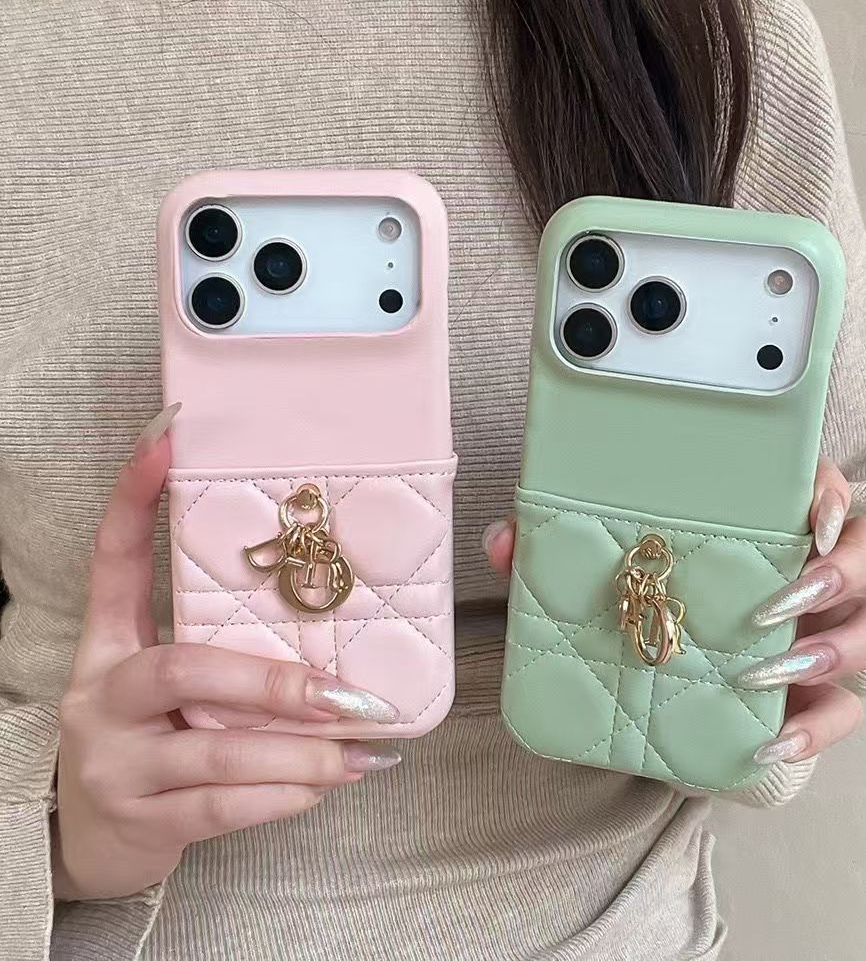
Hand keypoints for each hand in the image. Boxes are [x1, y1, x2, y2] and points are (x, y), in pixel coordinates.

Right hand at [53, 413, 399, 900]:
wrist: (100, 837)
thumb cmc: (157, 737)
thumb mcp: (173, 684)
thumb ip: (228, 650)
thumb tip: (331, 627)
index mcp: (109, 644)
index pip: (114, 558)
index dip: (134, 497)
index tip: (167, 436)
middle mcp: (103, 696)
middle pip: (184, 669)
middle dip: (272, 682)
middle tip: (339, 691)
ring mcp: (117, 762)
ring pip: (215, 750)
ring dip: (299, 750)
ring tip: (357, 745)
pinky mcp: (141, 820)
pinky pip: (223, 806)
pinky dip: (284, 795)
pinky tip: (326, 783)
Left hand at [481, 458, 865, 765]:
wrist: (651, 689)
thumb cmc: (634, 604)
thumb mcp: (592, 574)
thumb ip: (550, 552)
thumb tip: (506, 539)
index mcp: (762, 522)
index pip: (816, 485)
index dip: (826, 490)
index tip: (804, 511)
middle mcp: (805, 569)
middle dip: (843, 567)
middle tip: (784, 592)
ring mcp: (821, 631)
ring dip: (839, 646)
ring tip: (774, 666)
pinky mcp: (816, 696)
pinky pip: (843, 712)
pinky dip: (817, 728)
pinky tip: (772, 742)